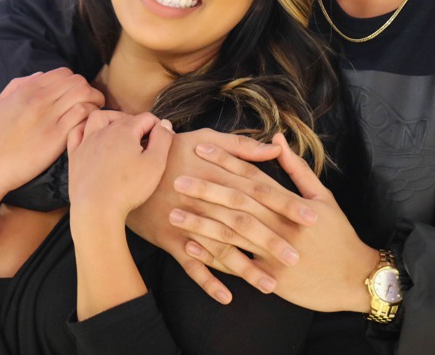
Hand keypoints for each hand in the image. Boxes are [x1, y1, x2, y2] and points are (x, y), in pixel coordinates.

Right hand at [0, 68, 104, 197]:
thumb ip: (17, 86)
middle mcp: (39, 99)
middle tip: (90, 103)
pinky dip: (90, 116)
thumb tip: (40, 76)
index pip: (64, 73)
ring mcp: (49, 117)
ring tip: (93, 112)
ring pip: (84, 94)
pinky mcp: (57, 136)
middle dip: (88, 90)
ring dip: (94, 101)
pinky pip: (82, 114)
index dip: (74, 82)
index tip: (76, 95)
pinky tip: (86, 126)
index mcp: (27, 90)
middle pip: (78, 81)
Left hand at [68, 111, 171, 223]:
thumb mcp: (156, 163)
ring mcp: (86, 142)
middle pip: (123, 117)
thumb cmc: (128, 188)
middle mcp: (103, 131)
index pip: (146, 118)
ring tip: (120, 130)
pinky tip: (93, 137)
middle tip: (145, 139)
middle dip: (137, 123)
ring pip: (98, 118)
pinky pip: (77, 133)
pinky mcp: (75, 156)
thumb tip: (164, 124)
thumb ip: (163, 139)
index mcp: (124, 130)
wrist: (97, 209)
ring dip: (111, 119)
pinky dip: (85, 129)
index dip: (158, 126)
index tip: (163, 139)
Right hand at [126, 128, 284, 303]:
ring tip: (271, 285)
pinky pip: (191, 265)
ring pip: (221, 250)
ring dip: (246, 269)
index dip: (286, 204)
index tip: (311, 218)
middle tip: (298, 259)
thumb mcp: (204, 138)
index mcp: (219, 175)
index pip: (260, 191)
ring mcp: (187, 223)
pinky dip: (207, 281)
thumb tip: (274, 148)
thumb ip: (241, 146)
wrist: (123, 169)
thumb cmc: (169, 149)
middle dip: (272, 242)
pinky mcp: (170, 240)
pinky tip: (227, 296)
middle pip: (245, 224)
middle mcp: (206, 201)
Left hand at [169, 132, 376, 312]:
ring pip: (233, 235)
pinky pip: (237, 267)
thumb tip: (276, 138)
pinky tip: (190, 247)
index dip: (226, 161)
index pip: (254, 176)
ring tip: (175, 211)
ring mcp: (276, 254)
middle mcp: (282, 226)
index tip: (201, 148)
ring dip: (202, 223)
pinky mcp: (272, 279)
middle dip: (206, 189)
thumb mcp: (323, 197)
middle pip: (238, 204)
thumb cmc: (339, 234)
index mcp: (292, 204)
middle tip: (176, 178)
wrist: (355, 278)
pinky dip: (212, 258)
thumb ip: (297, 169)